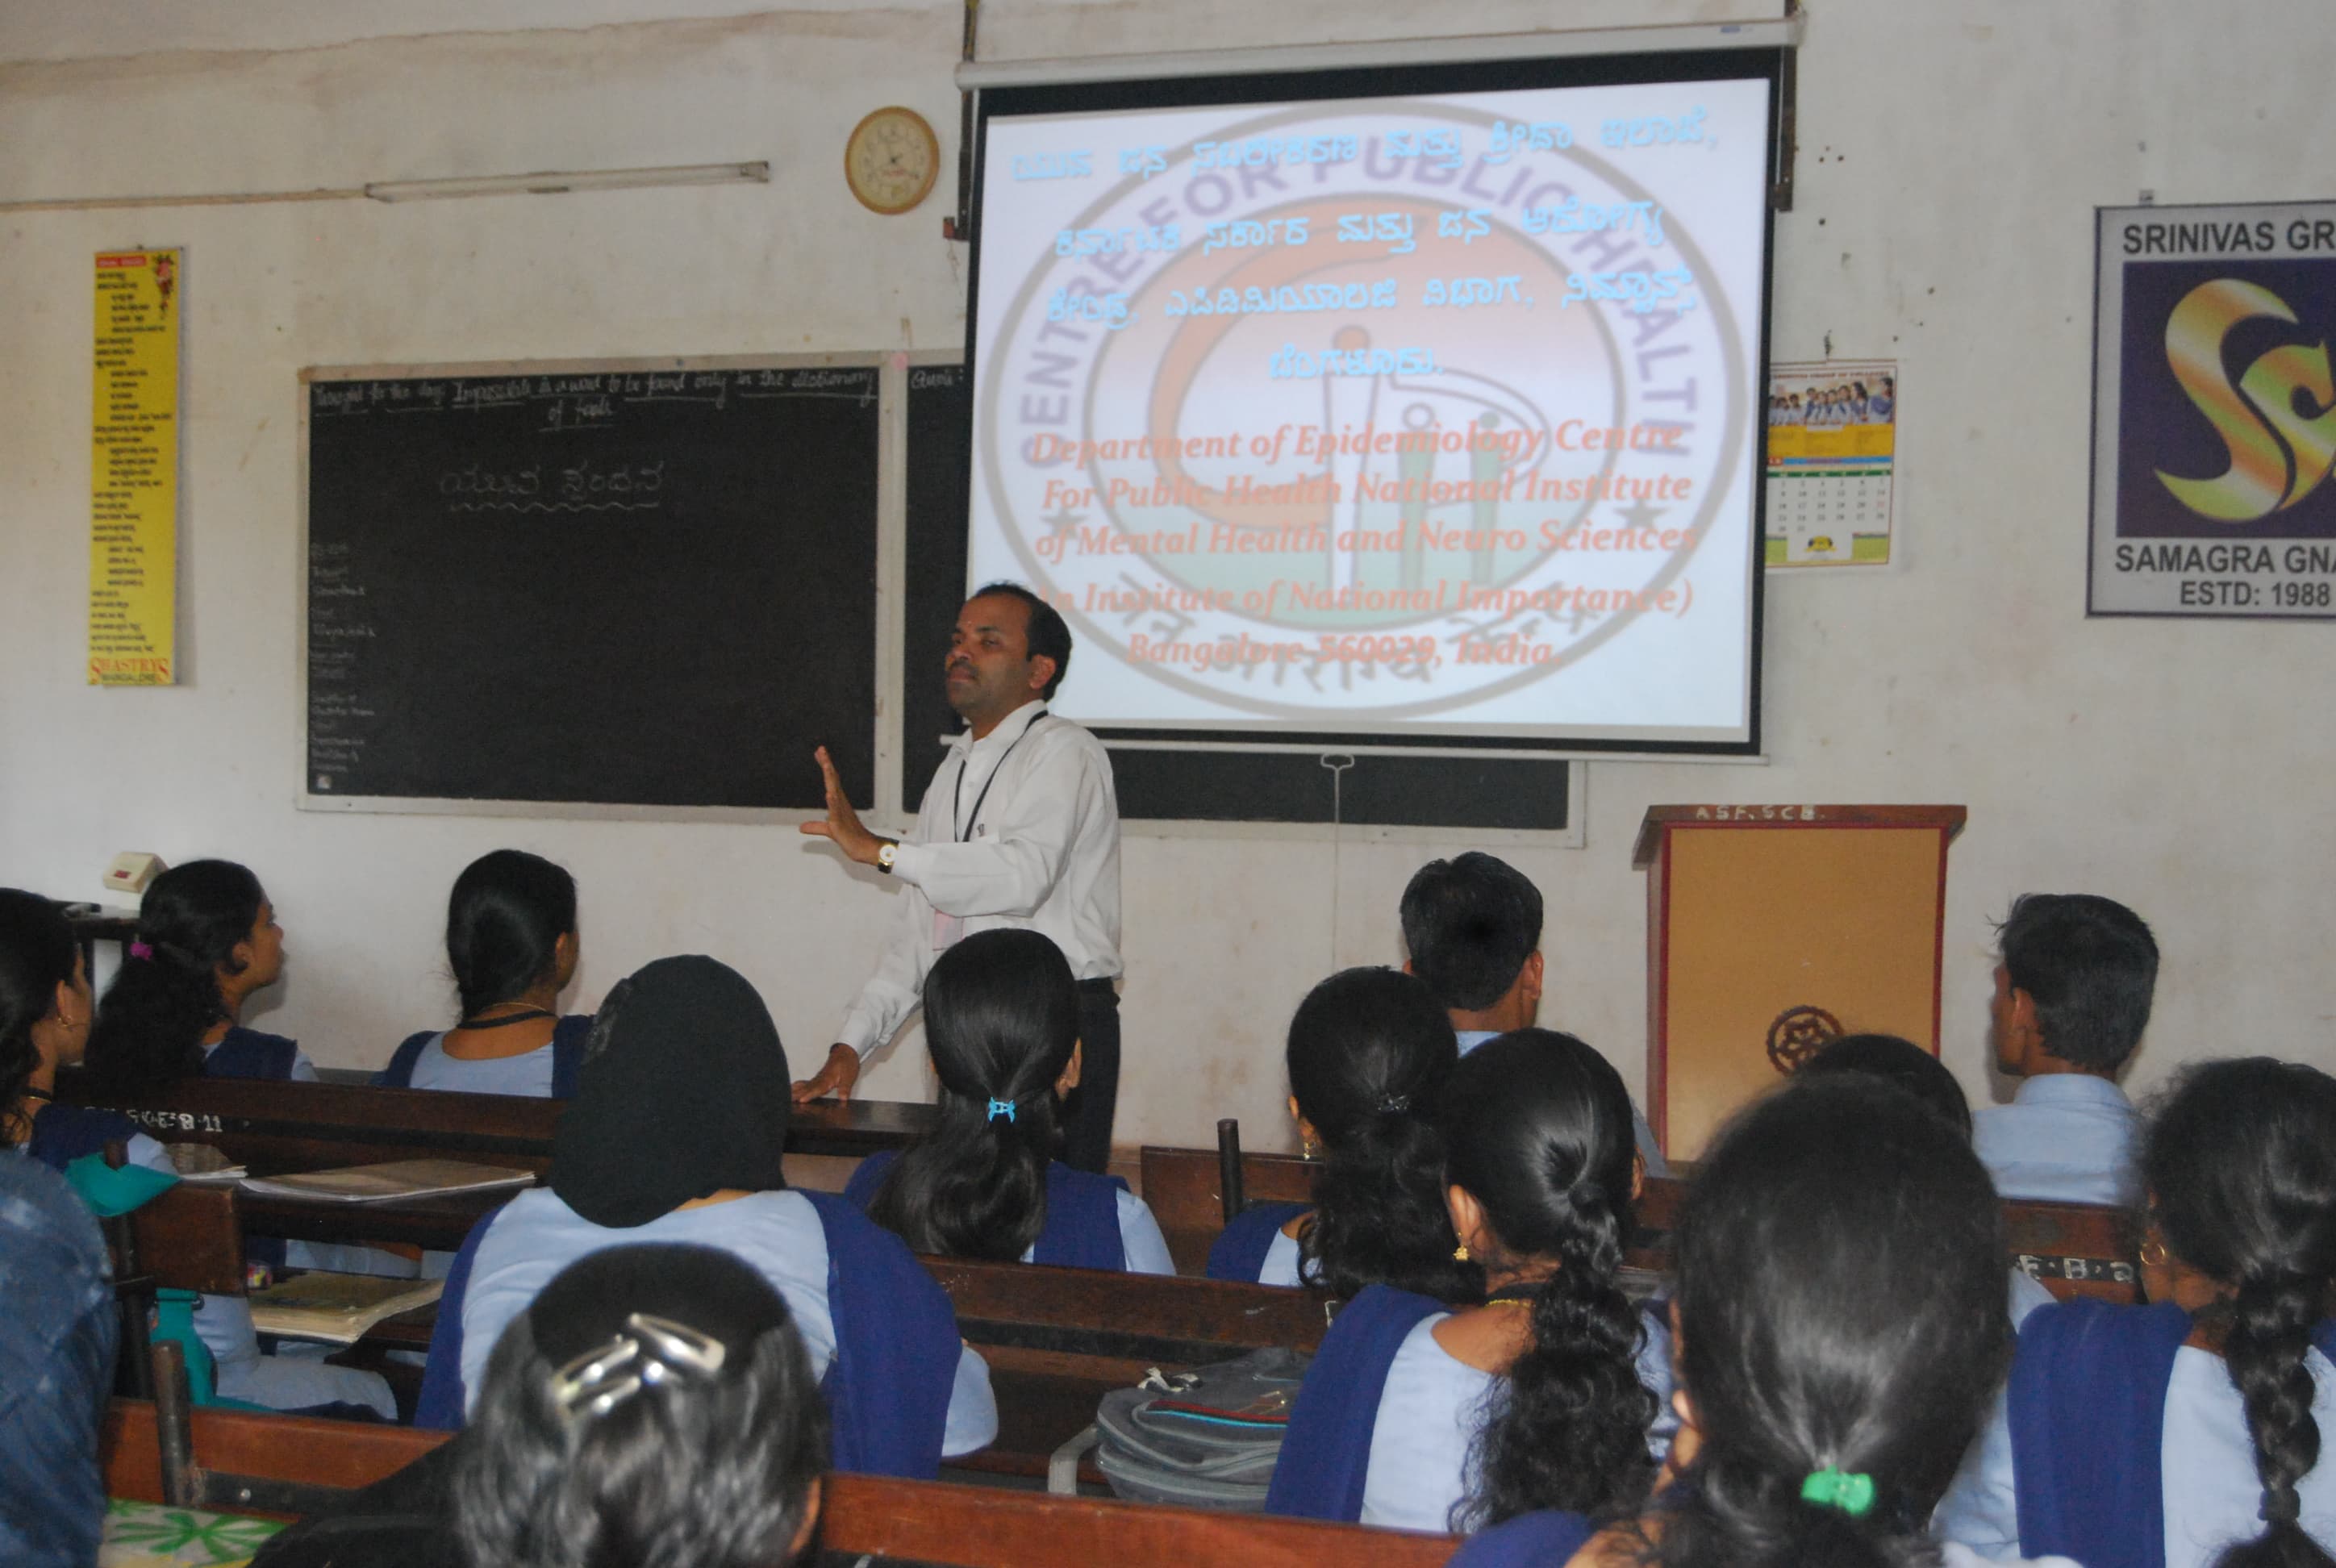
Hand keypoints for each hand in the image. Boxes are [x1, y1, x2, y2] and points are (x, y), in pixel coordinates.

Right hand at [792, 1043, 861, 1103]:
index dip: (809, 1095)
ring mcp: (817, 1079)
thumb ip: (845, 1088)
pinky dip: (797, 1086)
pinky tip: (791, 1089)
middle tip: (787, 1102)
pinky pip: (805, 1083)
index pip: (817, 1089)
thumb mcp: (850, 1076)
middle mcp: (820, 1079)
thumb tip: (843, 1098)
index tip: (801, 1100)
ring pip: (804, 1086)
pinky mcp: (817, 1079)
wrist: (846, 1052)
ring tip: (785, 1097)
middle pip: (806, 1089)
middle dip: (796, 1095)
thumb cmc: (847, 1063)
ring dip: (794, 1092)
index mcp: (827, 1079)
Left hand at [797, 747, 887, 865]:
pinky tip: (829, 793)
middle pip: (832, 780)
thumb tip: (802, 827)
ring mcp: (841, 812)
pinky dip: (833, 802)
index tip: (819, 753)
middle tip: (821, 749)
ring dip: (830, 778)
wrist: (864, 849)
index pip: (831, 780)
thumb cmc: (850, 838)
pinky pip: (836, 811)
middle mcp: (841, 803)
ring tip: (826, 764)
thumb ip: (816, 827)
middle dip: (826, 764)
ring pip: (835, 790)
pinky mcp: (840, 823)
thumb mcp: (829, 830)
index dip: (825, 766)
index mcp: (838, 802)